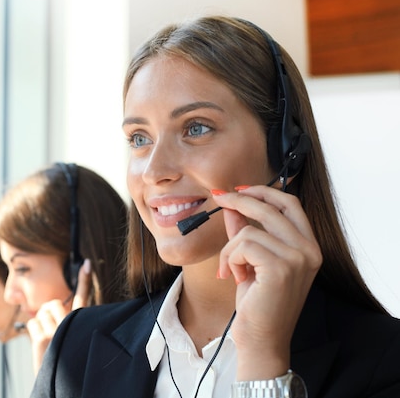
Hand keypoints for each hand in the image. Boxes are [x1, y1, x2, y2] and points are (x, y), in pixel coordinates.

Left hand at [27, 258, 91, 373]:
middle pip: (54, 303)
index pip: (83, 298)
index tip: (87, 263)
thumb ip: (69, 324)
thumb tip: (50, 309)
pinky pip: (32, 324)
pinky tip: (40, 343)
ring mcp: (57, 333)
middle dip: (48, 312)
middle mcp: (71, 326)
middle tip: (51, 325)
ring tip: (47, 338)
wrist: (62, 386)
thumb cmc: (67, 363)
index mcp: (82, 325)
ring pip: (40, 313)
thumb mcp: (72, 341)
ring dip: (40, 323)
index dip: (85, 280)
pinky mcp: (43, 340)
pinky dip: (33, 331)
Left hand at [212, 186, 321, 379]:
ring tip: (231, 269)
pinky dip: (230, 258)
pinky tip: (233, 276)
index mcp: (309, 246)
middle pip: (271, 208)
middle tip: (218, 198)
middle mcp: (309, 250)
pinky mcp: (281, 268)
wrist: (261, 339)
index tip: (239, 188)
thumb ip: (244, 231)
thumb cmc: (257, 302)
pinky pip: (243, 244)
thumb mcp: (251, 260)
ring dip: (230, 248)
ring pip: (250, 230)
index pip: (290, 204)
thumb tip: (231, 204)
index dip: (264, 191)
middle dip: (239, 200)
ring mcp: (298, 259)